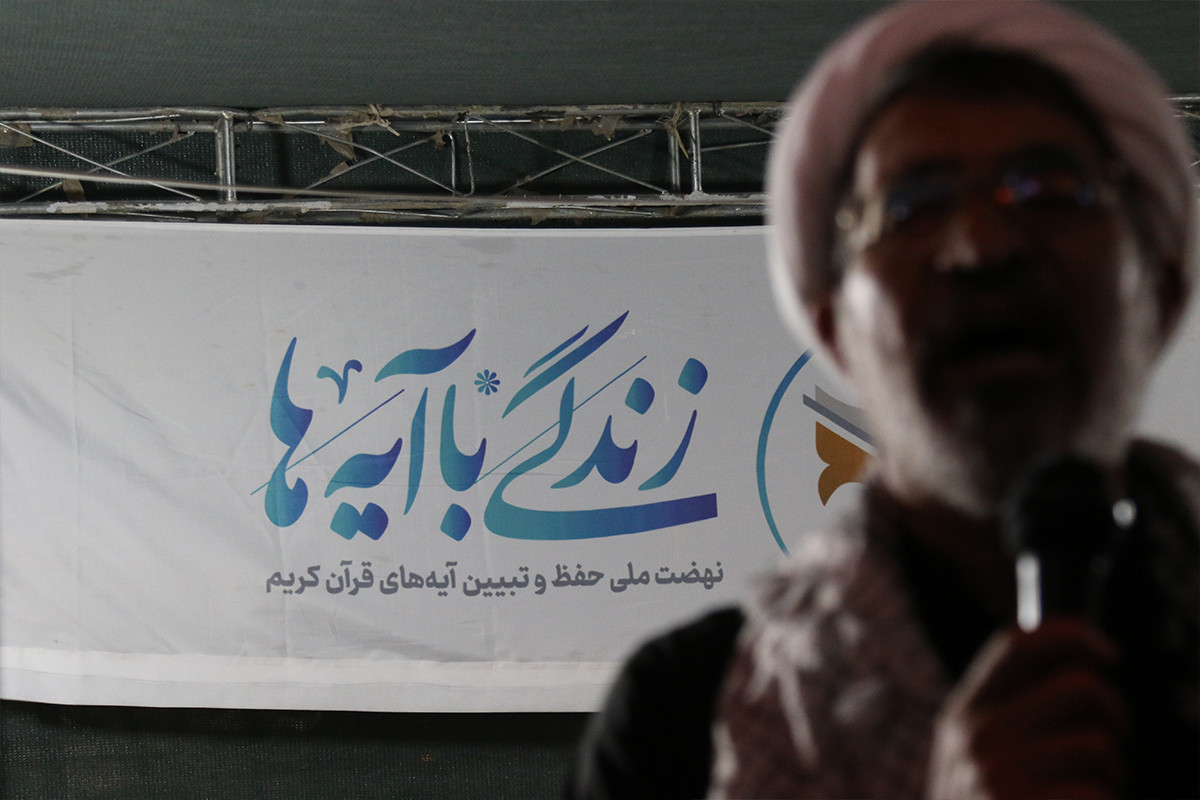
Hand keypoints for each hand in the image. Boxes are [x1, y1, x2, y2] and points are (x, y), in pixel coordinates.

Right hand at [926, 618, 1127, 799]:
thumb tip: (1078, 661)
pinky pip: (1101, 793)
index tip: (1106, 651)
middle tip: (1109, 738)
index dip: (1072, 635)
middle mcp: (979, 735)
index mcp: (964, 712)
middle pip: (1079, 685)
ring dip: (1108, 772)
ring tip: (1080, 794)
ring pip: (1100, 744)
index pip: (1020, 643)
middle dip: (1112, 712)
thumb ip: (1008, 710)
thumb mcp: (973, 755)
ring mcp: (1004, 775)